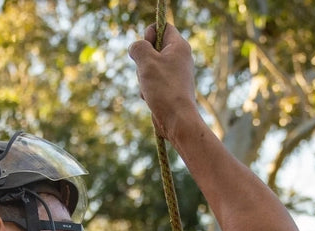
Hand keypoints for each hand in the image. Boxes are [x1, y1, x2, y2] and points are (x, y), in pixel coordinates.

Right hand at [128, 24, 199, 141]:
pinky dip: (147, 89)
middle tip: (146, 71)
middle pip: (153, 48)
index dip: (150, 33)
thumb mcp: (146, 61)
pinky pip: (152, 82)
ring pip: (150, 67)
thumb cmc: (164, 89)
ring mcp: (175, 74)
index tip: (145, 46)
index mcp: (179, 46)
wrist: (177, 120)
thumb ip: (138, 47)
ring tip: (148, 88)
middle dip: (143, 60)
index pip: (163, 26)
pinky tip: (149, 98)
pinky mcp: (169, 88)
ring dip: (143, 77)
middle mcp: (179, 58)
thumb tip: (135, 48)